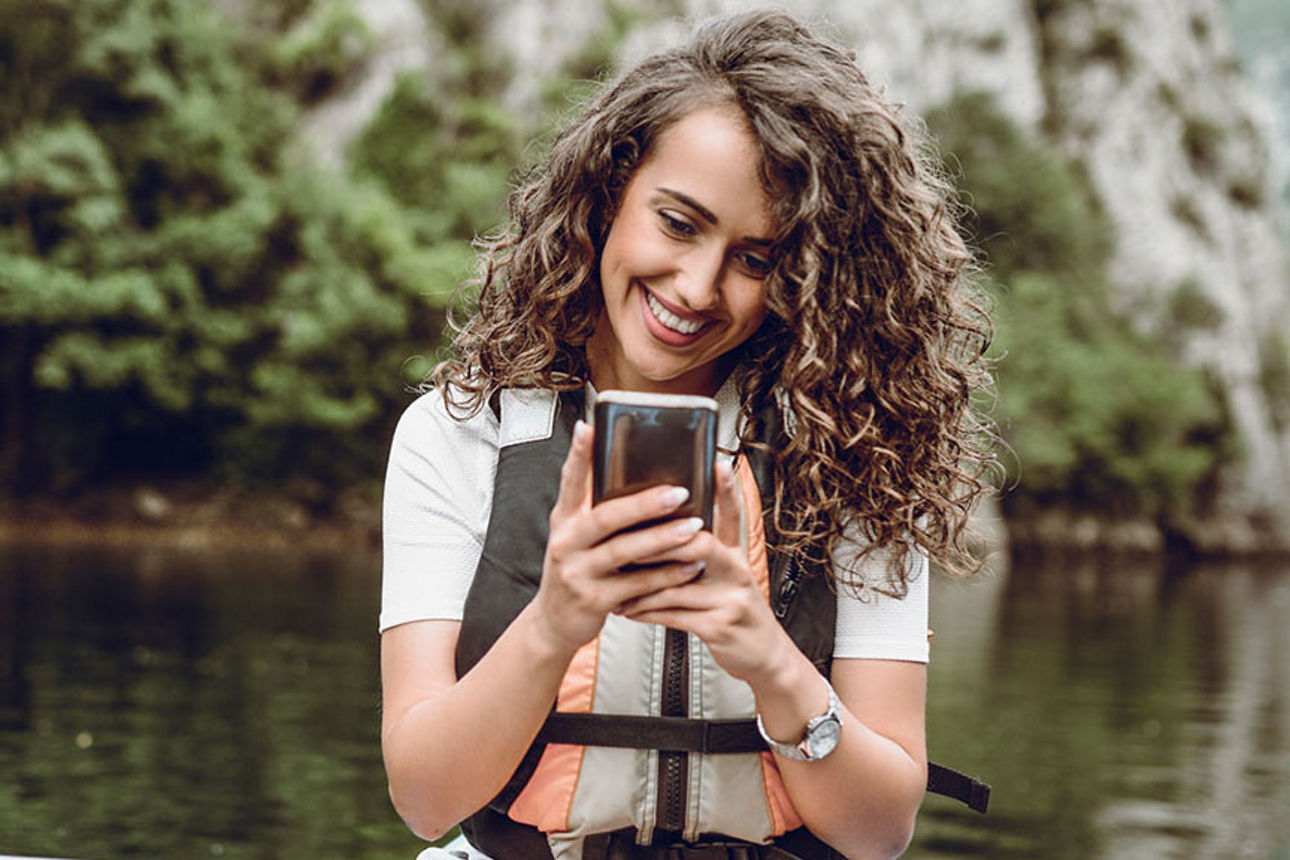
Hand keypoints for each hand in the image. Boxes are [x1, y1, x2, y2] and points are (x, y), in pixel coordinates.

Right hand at [527, 420, 708, 654]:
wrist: (553, 622)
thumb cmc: (574, 570)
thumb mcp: (572, 536)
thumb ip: (591, 508)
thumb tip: (625, 473)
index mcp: (563, 521)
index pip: (570, 482)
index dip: (579, 455)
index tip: (589, 428)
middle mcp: (566, 544)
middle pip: (606, 518)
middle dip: (644, 504)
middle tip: (679, 492)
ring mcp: (578, 573)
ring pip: (625, 551)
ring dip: (663, 539)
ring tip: (694, 528)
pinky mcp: (595, 600)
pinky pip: (637, 585)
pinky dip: (666, 575)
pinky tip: (690, 565)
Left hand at [614, 460, 796, 685]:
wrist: (765, 657)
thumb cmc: (737, 613)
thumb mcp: (729, 579)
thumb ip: (704, 556)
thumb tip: (664, 531)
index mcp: (737, 556)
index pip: (732, 516)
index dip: (726, 490)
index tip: (715, 464)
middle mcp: (737, 572)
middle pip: (700, 543)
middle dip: (663, 540)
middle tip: (629, 536)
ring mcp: (730, 599)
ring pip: (677, 582)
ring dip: (641, 583)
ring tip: (616, 580)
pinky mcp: (719, 626)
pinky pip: (674, 614)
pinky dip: (646, 612)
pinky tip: (628, 609)